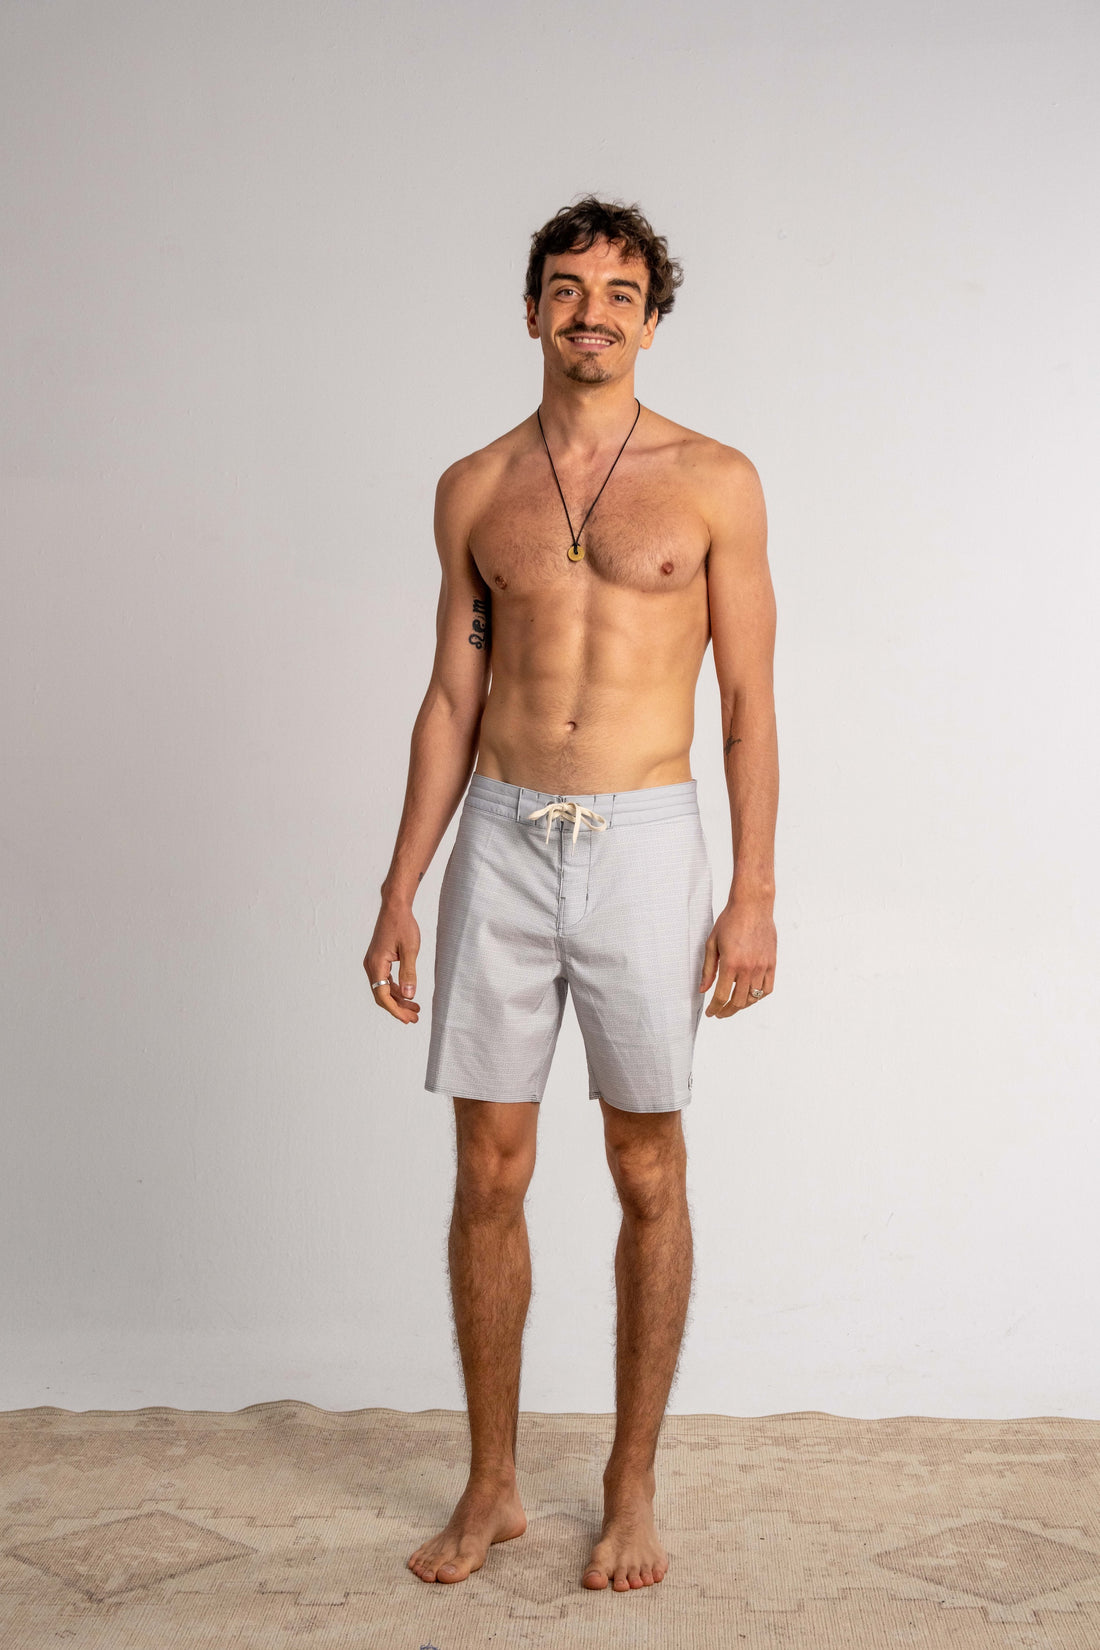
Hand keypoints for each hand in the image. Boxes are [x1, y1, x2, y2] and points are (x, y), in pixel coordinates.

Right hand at [364, 899, 421, 1024]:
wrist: (394, 908)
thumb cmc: (403, 925)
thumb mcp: (410, 949)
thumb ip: (409, 973)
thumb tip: (409, 996)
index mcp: (376, 964)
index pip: (383, 995)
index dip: (395, 1010)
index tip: (408, 1019)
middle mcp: (371, 966)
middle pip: (382, 995)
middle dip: (398, 1008)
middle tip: (415, 1018)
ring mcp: (373, 963)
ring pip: (384, 989)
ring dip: (398, 1000)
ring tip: (415, 1009)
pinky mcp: (378, 960)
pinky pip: (385, 980)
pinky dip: (396, 989)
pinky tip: (408, 994)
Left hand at [700, 898, 775, 1018]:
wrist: (752, 906)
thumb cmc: (730, 921)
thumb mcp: (712, 944)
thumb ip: (708, 969)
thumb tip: (703, 989)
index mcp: (730, 963)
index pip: (721, 996)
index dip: (715, 1009)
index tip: (711, 1013)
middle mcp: (748, 968)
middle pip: (738, 1001)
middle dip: (727, 1011)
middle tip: (720, 1012)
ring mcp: (762, 966)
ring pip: (753, 998)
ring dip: (742, 1005)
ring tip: (734, 1005)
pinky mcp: (772, 963)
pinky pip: (767, 988)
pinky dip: (759, 996)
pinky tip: (751, 996)